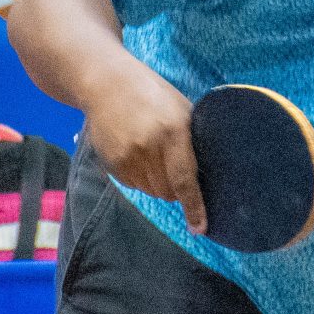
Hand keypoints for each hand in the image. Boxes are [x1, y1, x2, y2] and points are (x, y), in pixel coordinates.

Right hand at [83, 59, 206, 233]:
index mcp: (173, 132)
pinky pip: (134, 185)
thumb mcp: (181, 108)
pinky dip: (142, 177)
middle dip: (177, 188)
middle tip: (176, 168)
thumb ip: (191, 139)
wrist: (106, 84)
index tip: (200, 228)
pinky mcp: (111, 163)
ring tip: (155, 154)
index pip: (185, 180)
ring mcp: (127, 157)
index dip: (194, 207)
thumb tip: (206, 171)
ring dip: (159, 183)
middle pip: (168, 192)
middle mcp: (149, 148)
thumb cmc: (152, 94)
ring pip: (151, 191)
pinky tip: (139, 153)